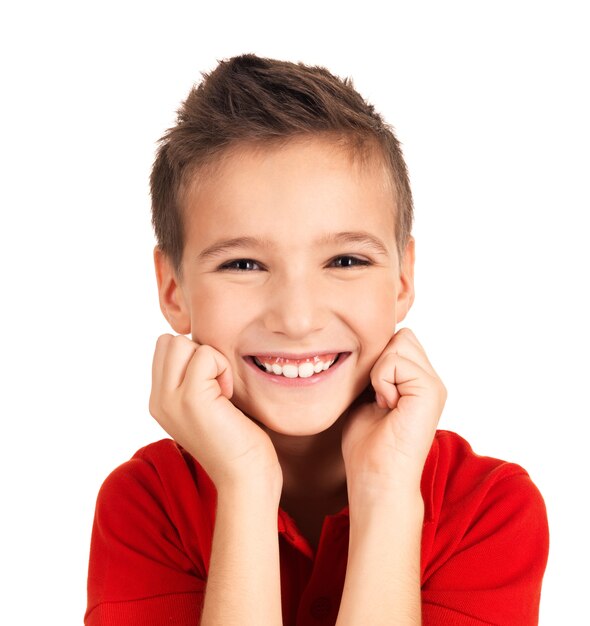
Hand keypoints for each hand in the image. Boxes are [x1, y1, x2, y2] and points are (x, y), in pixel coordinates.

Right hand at [149, 334, 281, 494]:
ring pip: (182, 343)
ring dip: (211, 359)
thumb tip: (200, 346)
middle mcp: (158, 400)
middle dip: (199, 353)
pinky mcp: (191, 399)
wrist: (245, 477)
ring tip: (222, 390)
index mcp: (159, 401)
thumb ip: (192, 380)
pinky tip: (228, 394)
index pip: (164, 348)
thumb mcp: (205, 406)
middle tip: (217, 384)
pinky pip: (205, 355)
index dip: (193, 355)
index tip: (211, 384)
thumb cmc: (236, 439)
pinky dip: (222, 367)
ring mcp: (171, 400)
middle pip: (169, 341)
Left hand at [341, 328, 446, 493]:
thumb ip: (375, 370)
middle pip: (401, 336)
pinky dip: (381, 380)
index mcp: (418, 381)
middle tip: (377, 397)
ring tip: (382, 402)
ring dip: (379, 371)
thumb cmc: (366, 444)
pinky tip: (386, 406)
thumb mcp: (366, 396)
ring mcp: (434, 384)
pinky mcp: (431, 391)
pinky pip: (396, 361)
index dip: (376, 359)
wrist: (375, 478)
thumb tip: (368, 345)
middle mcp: (430, 380)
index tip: (371, 394)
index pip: (397, 339)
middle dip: (379, 361)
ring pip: (399, 343)